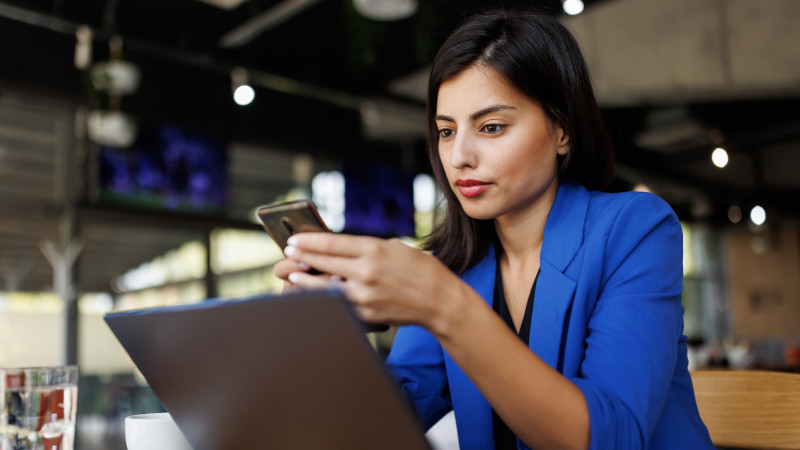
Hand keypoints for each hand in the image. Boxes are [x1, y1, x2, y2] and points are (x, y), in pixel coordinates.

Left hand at [282, 232, 461, 331]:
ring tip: (294, 273)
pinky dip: (325, 297)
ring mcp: (365, 294)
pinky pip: (339, 303)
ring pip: (325, 286)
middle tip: (289, 251)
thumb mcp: (395, 247)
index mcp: (374, 249)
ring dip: (306, 279)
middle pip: (324, 262)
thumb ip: (368, 247)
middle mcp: (366, 271)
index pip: (332, 243)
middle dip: (303, 256)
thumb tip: (342, 249)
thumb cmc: (421, 270)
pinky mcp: (366, 312)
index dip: (309, 241)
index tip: (294, 238)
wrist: (440, 301)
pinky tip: (315, 293)